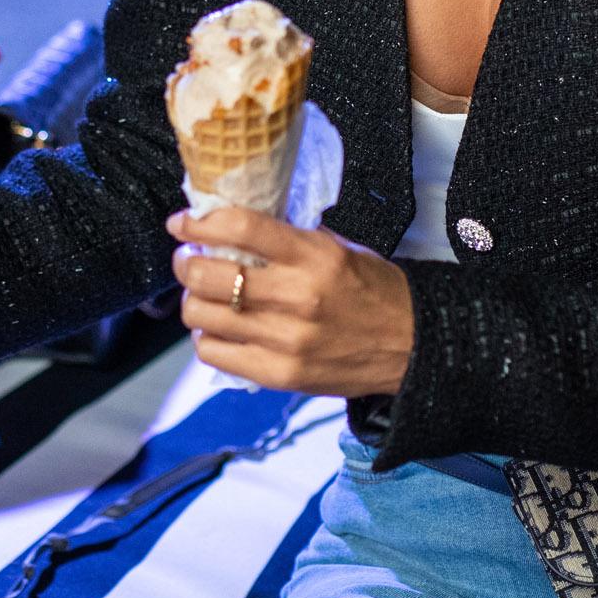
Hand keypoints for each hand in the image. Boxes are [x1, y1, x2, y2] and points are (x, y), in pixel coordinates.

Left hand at [167, 205, 415, 396]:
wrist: (415, 347)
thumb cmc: (375, 292)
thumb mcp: (339, 249)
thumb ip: (289, 239)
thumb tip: (233, 227)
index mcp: (314, 256)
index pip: (239, 228)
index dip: (198, 223)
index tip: (182, 222)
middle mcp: (297, 296)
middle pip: (208, 275)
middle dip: (185, 263)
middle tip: (187, 259)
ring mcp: (286, 340)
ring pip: (203, 315)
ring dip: (192, 301)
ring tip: (203, 296)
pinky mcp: (281, 374)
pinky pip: (215, 353)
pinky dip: (207, 338)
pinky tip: (219, 329)